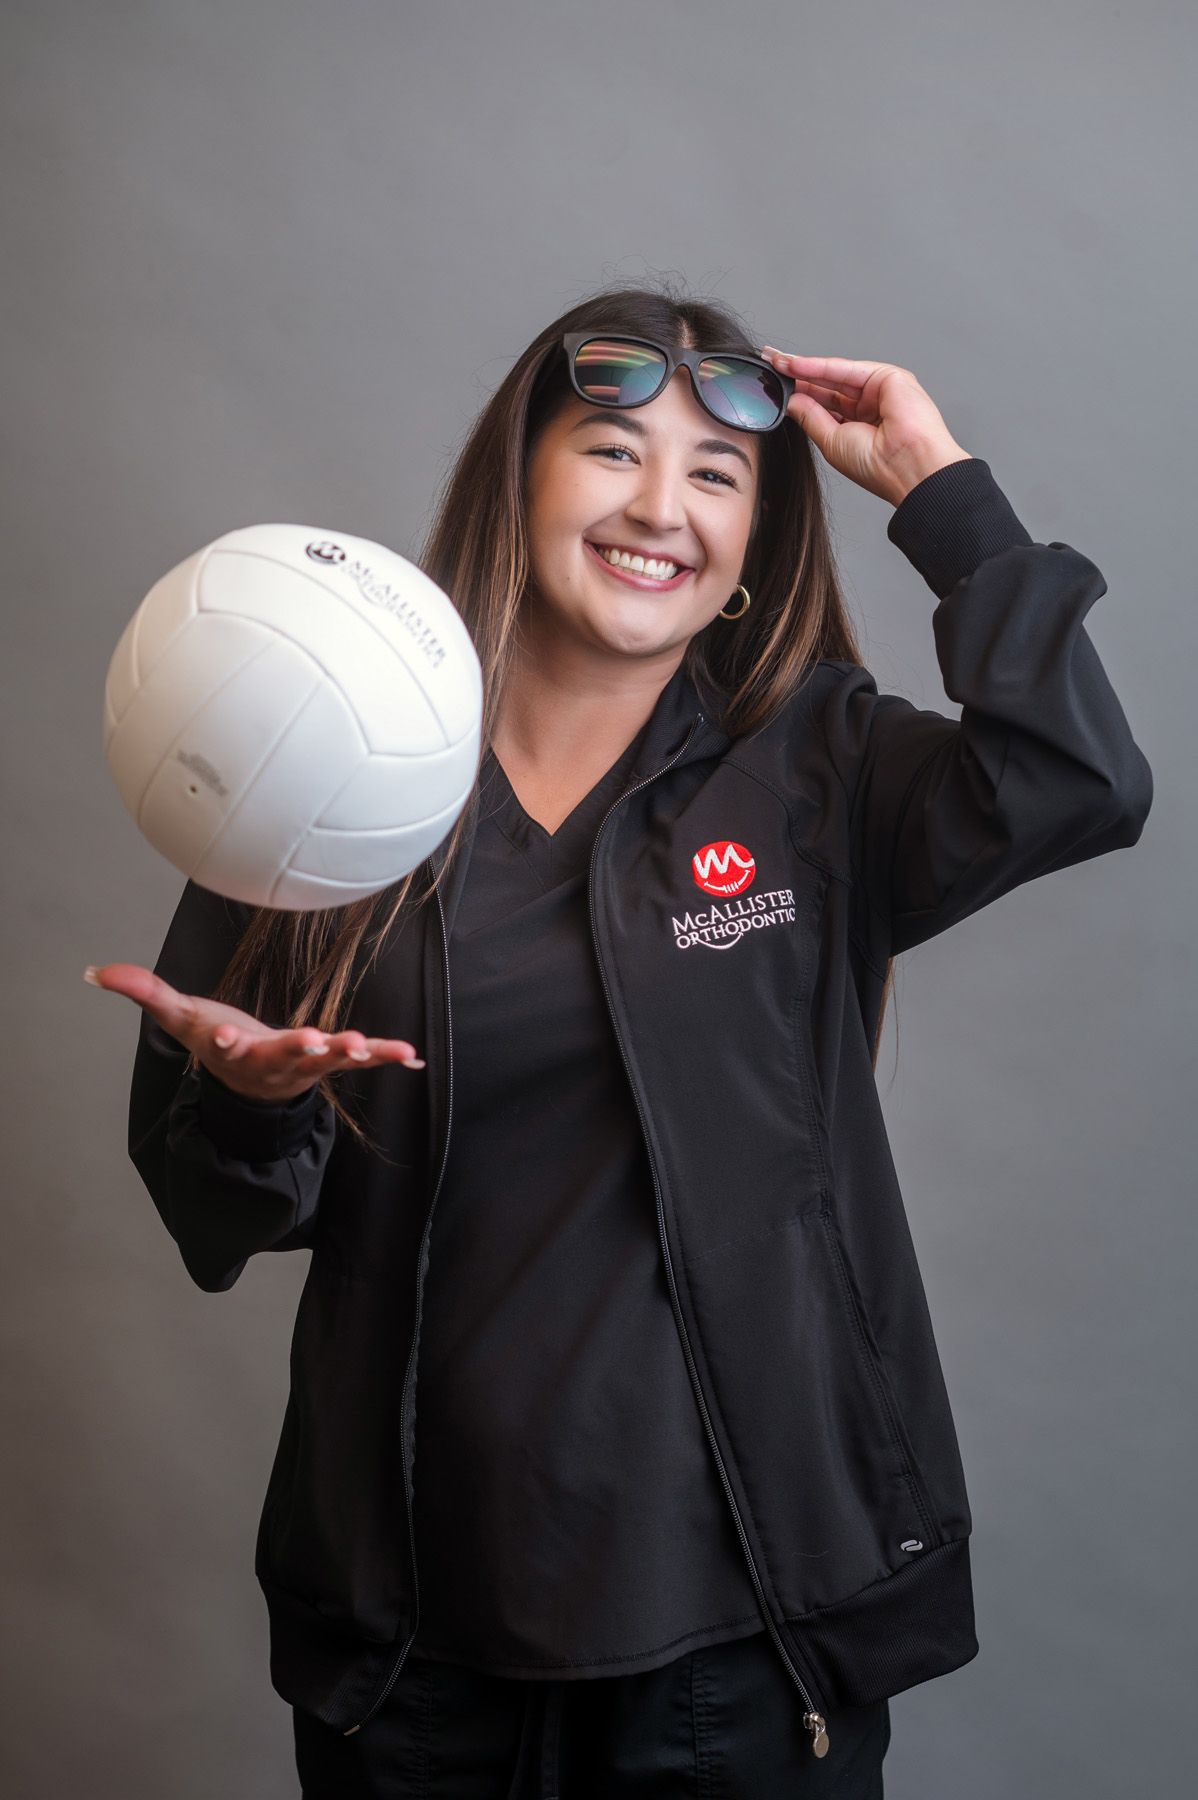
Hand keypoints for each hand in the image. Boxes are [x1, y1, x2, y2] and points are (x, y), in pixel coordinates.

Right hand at [86, 962, 424, 1103]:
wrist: (249, 1087)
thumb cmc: (216, 1042)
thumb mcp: (180, 1018)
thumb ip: (144, 992)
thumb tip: (95, 972)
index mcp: (232, 1049)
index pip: (224, 1045)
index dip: (224, 1040)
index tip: (223, 1036)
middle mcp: (270, 1061)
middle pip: (284, 1054)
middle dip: (299, 1046)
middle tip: (314, 1039)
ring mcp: (304, 1063)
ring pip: (327, 1060)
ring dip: (350, 1053)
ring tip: (369, 1047)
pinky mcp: (329, 1060)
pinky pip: (362, 1059)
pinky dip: (388, 1057)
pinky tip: (414, 1056)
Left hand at [760, 348, 971, 506]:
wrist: (908, 466)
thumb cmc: (878, 466)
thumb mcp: (831, 442)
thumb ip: (812, 418)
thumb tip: (792, 400)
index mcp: (858, 428)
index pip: (823, 406)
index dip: (799, 395)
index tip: (774, 386)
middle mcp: (869, 407)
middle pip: (827, 386)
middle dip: (798, 376)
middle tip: (771, 365)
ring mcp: (879, 391)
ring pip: (835, 375)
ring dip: (804, 368)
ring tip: (778, 363)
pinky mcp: (888, 377)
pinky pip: (846, 369)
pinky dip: (819, 366)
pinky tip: (796, 365)